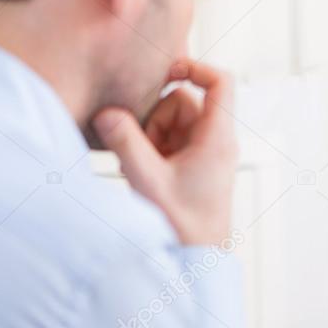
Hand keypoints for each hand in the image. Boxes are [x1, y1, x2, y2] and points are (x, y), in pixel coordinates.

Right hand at [93, 59, 237, 245]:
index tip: (165, 71)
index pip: (221, 82)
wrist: (195, 261)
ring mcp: (204, 152)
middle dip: (154, 120)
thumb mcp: (147, 180)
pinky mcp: (191, 164)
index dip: (194, 67)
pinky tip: (142, 174)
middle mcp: (216, 141)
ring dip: (149, 137)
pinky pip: (167, 140)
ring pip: (170, 121)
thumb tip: (106, 113)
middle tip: (143, 153)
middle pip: (183, 102)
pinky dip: (151, 149)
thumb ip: (125, 143)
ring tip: (143, 169)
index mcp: (218, 138)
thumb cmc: (182, 225)